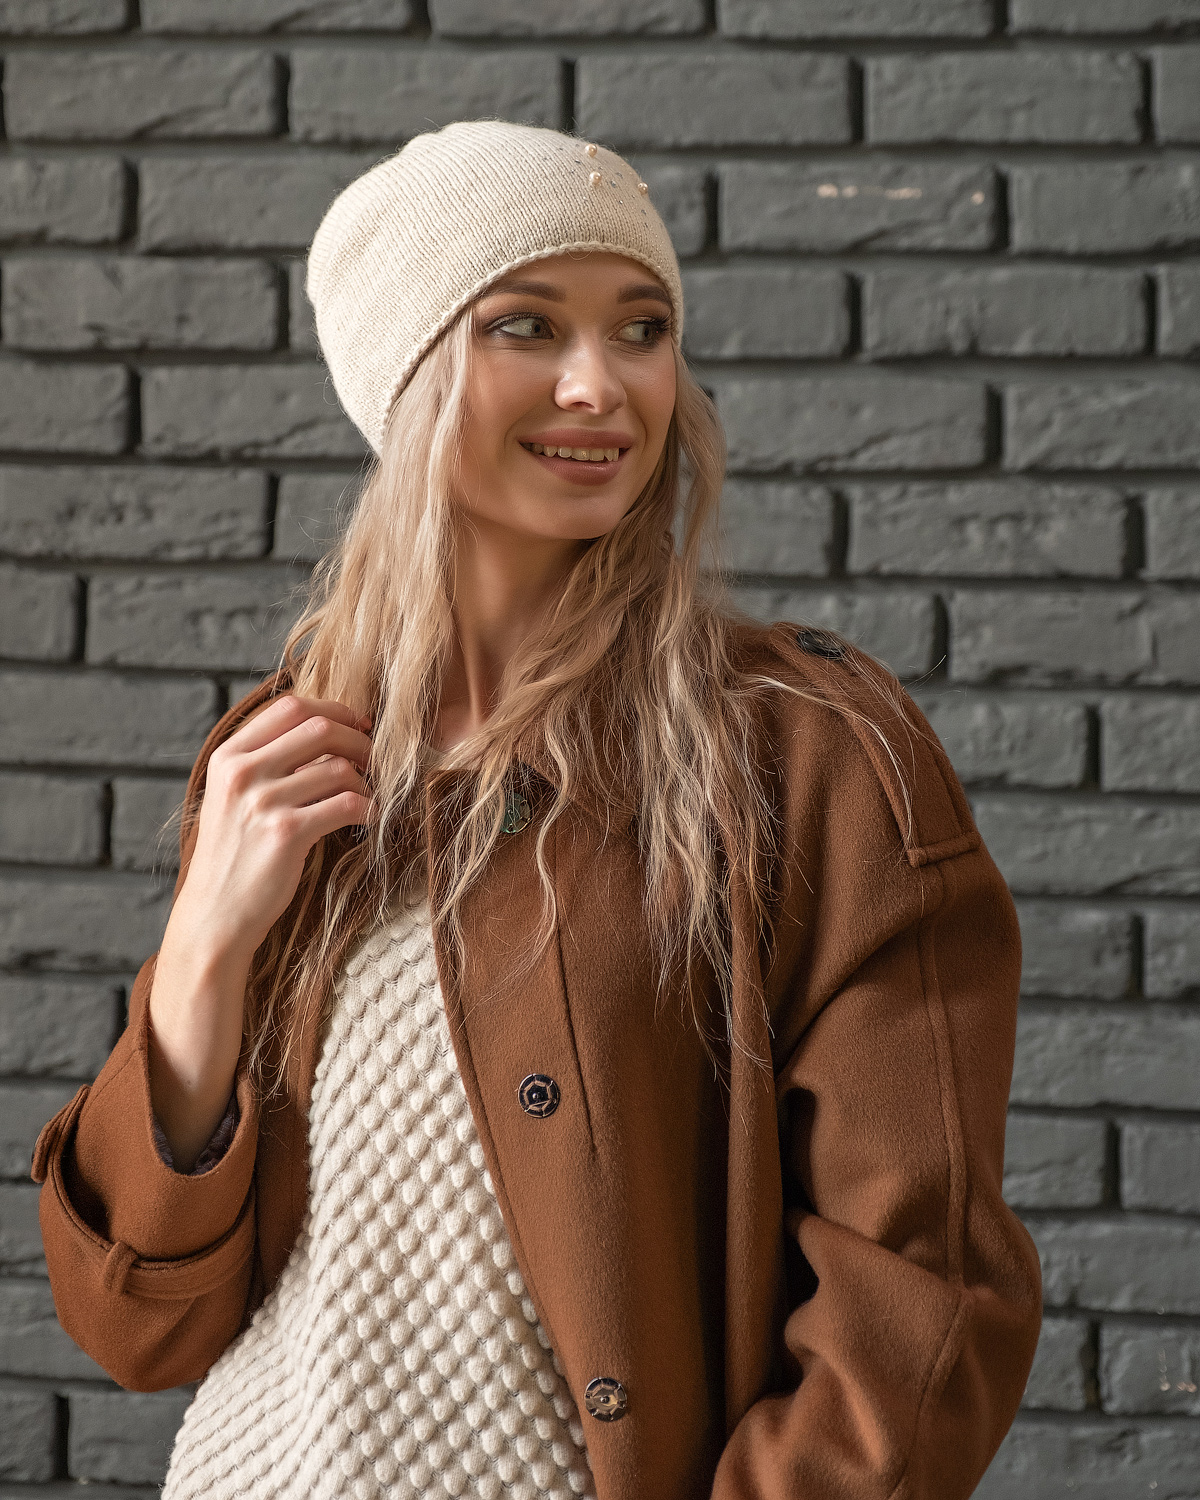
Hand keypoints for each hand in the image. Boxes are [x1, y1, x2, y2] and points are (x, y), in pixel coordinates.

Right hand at [172, 693, 372, 967]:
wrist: (216, 914)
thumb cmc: (234, 855)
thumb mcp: (234, 797)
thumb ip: (266, 762)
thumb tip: (328, 730)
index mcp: (228, 756)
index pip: (290, 706)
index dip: (334, 709)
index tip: (358, 724)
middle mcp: (241, 773)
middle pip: (319, 727)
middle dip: (357, 739)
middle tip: (374, 759)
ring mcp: (262, 802)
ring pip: (338, 768)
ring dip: (364, 780)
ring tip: (366, 797)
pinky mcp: (286, 833)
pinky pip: (347, 803)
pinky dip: (368, 808)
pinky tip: (368, 817)